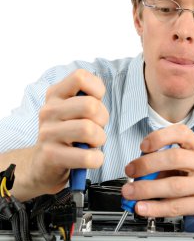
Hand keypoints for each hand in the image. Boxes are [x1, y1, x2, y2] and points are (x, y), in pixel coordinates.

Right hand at [30, 69, 108, 195]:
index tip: (96, 102)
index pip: (80, 77)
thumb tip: (99, 93)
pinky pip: (86, 156)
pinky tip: (90, 158)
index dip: (97, 89)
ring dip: (100, 139)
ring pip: (89, 130)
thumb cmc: (68, 131)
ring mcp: (47, 132)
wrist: (44, 163)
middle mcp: (48, 110)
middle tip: (97, 127)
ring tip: (92, 143)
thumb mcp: (74, 108)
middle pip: (90, 106)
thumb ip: (88, 96)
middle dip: (103, 119)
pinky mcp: (50, 155)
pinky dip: (97, 159)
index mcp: (55, 93)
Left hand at [122, 124, 193, 227]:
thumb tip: (140, 172)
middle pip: (174, 158)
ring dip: (147, 189)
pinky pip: (178, 206)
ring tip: (130, 193)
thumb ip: (169, 165)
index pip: (181, 133)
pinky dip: (157, 208)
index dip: (160, 137)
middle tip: (130, 171)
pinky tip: (144, 208)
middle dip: (147, 164)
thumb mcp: (193, 163)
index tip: (143, 146)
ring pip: (174, 185)